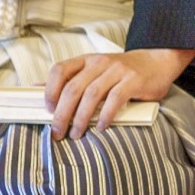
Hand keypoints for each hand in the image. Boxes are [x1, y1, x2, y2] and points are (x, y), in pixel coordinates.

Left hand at [47, 48, 194, 138]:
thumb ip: (71, 79)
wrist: (157, 62)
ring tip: (77, 134)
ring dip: (81, 118)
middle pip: (73, 88)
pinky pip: (115, 99)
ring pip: (91, 95)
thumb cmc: (122, 72)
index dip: (50, 90)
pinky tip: (102, 127)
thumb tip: (38, 89)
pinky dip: (105, 115)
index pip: (60, 70)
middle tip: (58, 132)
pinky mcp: (133, 80)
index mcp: (87, 60)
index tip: (48, 109)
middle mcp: (100, 62)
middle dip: (62, 113)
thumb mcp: (95, 70)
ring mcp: (117, 70)